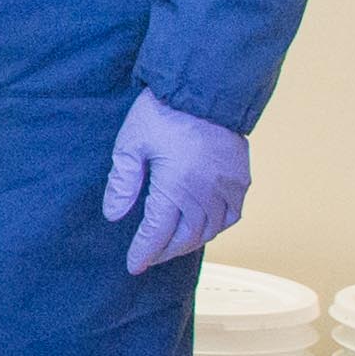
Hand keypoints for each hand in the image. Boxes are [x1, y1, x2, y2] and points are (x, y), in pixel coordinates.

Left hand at [102, 93, 249, 276]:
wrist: (206, 89)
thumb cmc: (164, 113)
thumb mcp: (131, 144)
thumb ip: (122, 182)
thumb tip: (113, 214)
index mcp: (175, 188)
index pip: (157, 234)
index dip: (144, 252)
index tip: (134, 266)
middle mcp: (205, 195)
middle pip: (185, 238)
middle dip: (165, 251)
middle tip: (150, 257)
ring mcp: (227, 188)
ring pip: (210, 230)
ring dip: (190, 243)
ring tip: (172, 246)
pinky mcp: (240, 178)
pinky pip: (233, 215)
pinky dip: (218, 227)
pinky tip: (206, 227)